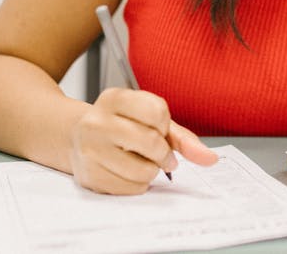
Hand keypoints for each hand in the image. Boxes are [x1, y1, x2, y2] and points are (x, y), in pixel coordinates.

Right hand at [68, 87, 217, 193]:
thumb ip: (182, 138)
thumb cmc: (121, 127)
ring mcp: (90, 149)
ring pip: (143, 170)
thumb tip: (210, 159)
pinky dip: (138, 184)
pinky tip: (127, 172)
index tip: (158, 129)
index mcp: (113, 98)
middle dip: (163, 153)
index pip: (157, 111)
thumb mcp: (150, 122)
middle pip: (151, 141)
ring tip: (140, 162)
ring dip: (152, 171)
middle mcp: (97, 121)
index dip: (165, 126)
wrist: (76, 139)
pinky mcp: (89, 176)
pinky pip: (131, 188)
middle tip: (160, 155)